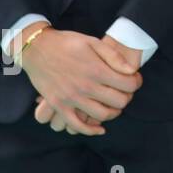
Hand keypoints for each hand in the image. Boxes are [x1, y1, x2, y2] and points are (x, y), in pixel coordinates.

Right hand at [21, 28, 142, 134]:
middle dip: (127, 97)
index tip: (134, 80)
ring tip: (114, 105)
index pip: (128, 84)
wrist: (36, 48)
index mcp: (96, 70)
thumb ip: (114, 56)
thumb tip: (131, 71)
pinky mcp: (58, 106)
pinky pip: (77, 125)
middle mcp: (85, 87)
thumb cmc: (67, 43)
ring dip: (113, 113)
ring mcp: (71, 98)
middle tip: (125, 92)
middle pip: (118, 102)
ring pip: (101, 115)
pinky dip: (91, 130)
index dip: (136, 83)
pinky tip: (100, 128)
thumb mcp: (93, 42)